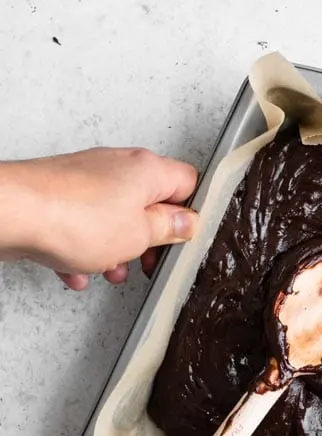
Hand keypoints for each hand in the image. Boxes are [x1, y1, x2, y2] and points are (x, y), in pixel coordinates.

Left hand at [0, 147, 199, 289]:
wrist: (13, 213)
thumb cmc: (72, 217)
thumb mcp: (140, 235)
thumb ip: (169, 229)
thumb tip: (185, 223)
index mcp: (147, 170)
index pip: (188, 183)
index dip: (191, 215)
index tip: (183, 239)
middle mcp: (118, 166)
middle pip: (149, 204)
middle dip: (149, 239)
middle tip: (147, 260)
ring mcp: (87, 179)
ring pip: (114, 218)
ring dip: (116, 250)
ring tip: (109, 269)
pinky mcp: (61, 194)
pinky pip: (83, 225)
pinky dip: (84, 249)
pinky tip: (77, 269)